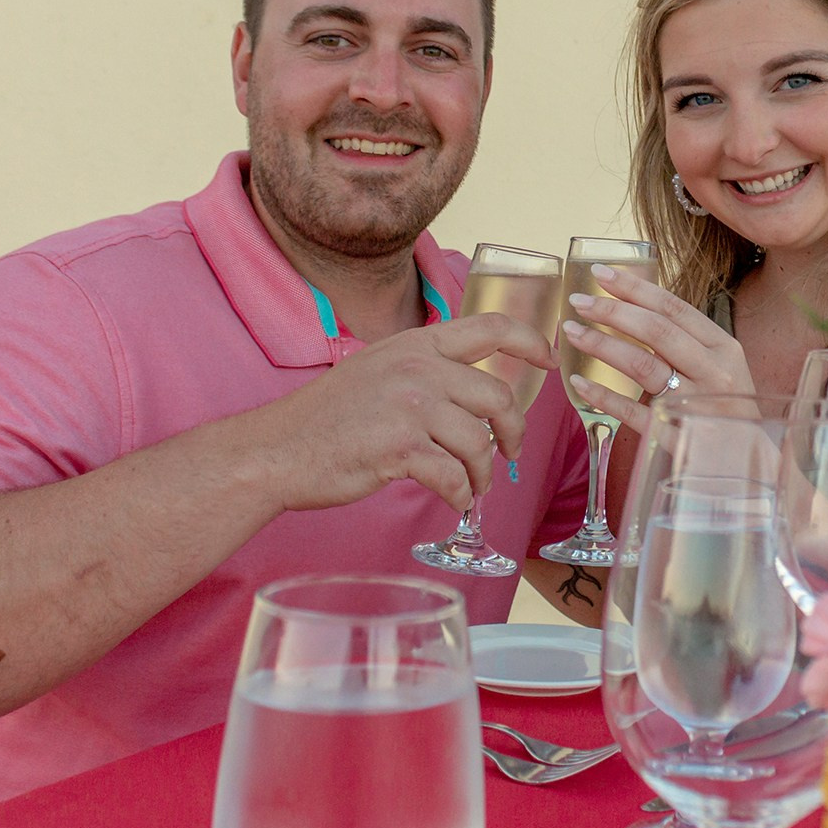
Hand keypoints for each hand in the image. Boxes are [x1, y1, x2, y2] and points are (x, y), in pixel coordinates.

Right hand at [260, 312, 556, 513]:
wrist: (275, 451)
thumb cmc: (325, 419)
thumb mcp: (377, 370)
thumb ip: (422, 370)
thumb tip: (470, 392)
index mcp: (414, 344)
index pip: (491, 326)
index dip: (532, 341)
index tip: (552, 360)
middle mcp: (416, 368)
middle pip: (498, 397)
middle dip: (513, 433)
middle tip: (508, 453)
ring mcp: (409, 407)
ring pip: (479, 443)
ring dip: (483, 474)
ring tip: (473, 487)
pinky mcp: (400, 449)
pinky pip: (454, 477)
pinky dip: (461, 496)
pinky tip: (452, 501)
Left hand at [562, 264, 754, 435]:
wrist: (749, 465)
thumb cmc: (727, 410)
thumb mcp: (721, 368)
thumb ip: (688, 342)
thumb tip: (635, 309)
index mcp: (724, 348)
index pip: (674, 308)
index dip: (635, 288)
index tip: (601, 274)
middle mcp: (714, 372)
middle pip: (657, 331)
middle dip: (613, 311)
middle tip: (579, 301)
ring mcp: (697, 404)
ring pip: (644, 366)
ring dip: (603, 345)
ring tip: (572, 332)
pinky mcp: (678, 436)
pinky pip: (634, 412)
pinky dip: (604, 396)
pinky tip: (579, 384)